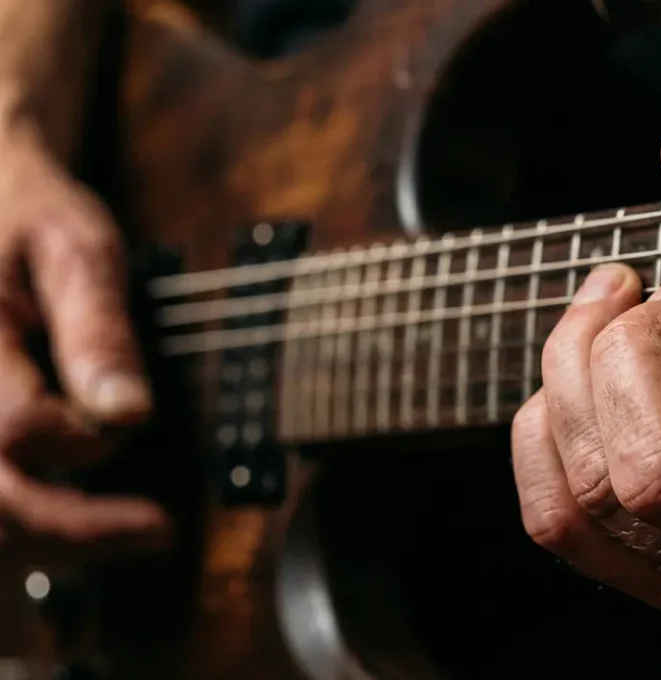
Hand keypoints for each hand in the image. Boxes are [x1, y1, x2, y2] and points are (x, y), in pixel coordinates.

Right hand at [0, 125, 167, 562]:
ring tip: (121, 535)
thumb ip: (98, 332)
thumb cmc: (27, 213)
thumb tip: (129, 414)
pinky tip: (72, 520)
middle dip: (75, 530)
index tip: (133, 423)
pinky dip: (23, 525)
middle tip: (156, 530)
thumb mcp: (77, 250)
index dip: (84, 443)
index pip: (16, 431)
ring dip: (47, 540)